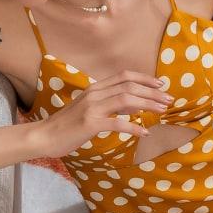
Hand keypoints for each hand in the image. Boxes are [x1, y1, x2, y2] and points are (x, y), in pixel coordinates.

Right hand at [36, 69, 175, 155]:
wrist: (43, 135)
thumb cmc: (66, 125)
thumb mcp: (88, 109)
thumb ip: (109, 105)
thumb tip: (133, 106)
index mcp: (94, 88)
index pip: (124, 76)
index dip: (145, 78)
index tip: (160, 84)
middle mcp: (94, 94)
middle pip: (129, 86)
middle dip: (152, 92)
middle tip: (168, 99)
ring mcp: (92, 108)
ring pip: (127, 100)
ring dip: (148, 104)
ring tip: (162, 111)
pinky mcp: (90, 124)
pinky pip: (117, 123)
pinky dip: (133, 127)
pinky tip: (144, 132)